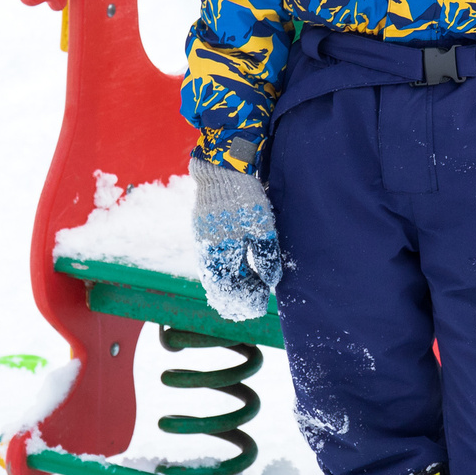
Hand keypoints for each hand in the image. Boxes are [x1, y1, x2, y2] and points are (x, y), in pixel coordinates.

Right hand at [191, 155, 283, 322]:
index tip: (257, 307)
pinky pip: (212, 256)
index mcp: (220, 254)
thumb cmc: (244, 198)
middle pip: (219, 283)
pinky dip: (225, 266)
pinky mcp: (204, 227)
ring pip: (215, 270)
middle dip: (237, 295)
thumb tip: (271, 281)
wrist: (221, 167)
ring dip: (231, 281)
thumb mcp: (262, 228)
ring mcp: (203, 238)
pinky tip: (238, 264)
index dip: (242, 301)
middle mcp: (208, 250)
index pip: (227, 290)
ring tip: (249, 285)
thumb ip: (266, 256)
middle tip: (254, 301)